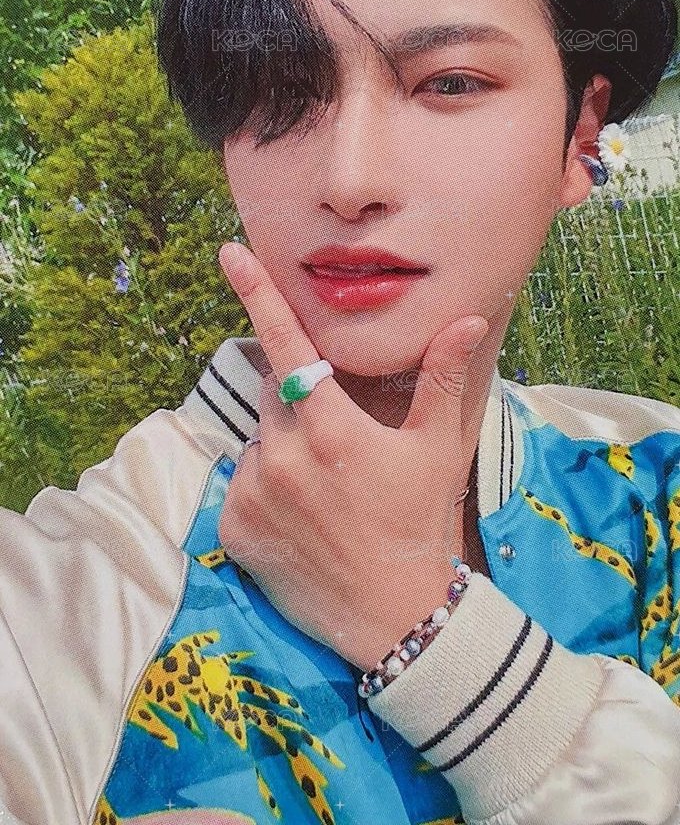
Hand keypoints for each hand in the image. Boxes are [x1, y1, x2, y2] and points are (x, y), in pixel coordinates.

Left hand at [216, 241, 487, 671]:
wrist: (393, 615)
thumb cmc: (418, 522)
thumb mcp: (437, 449)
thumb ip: (442, 379)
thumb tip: (464, 317)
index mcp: (329, 427)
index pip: (287, 345)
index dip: (258, 294)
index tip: (230, 254)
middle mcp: (282, 454)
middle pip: (274, 396)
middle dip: (298, 403)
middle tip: (338, 444)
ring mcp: (253, 493)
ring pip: (259, 444)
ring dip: (283, 450)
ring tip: (325, 493)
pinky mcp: (233, 528)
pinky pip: (242, 487)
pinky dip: (264, 492)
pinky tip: (302, 520)